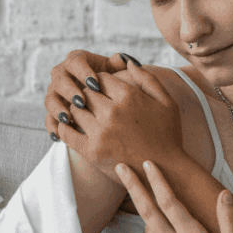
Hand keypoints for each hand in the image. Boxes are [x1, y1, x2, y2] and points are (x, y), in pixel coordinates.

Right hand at [44, 50, 136, 138]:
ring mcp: (56, 93)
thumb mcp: (118, 74)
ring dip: (57, 108)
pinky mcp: (54, 111)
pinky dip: (52, 127)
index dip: (83, 72)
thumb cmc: (114, 84)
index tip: (95, 84)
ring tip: (68, 118)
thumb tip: (122, 60)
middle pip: (59, 79)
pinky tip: (58, 136)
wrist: (109, 102)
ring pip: (50, 99)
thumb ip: (119, 66)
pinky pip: (48, 118)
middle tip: (81, 102)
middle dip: (69, 90)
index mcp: (77, 61)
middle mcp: (62, 75)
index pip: (75, 61)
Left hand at [57, 61, 183, 181]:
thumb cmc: (167, 135)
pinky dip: (64, 127)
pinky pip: (67, 132)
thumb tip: (126, 61)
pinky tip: (70, 127)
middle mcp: (112, 112)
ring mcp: (100, 132)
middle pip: (84, 93)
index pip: (98, 78)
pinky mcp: (92, 151)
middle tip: (87, 100)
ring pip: (74, 111)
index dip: (97, 82)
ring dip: (75, 111)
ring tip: (81, 114)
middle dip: (85, 95)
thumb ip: (147, 78)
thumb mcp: (166, 102)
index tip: (99, 89)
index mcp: (129, 96)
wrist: (165, 171)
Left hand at [115, 161, 232, 232]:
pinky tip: (149, 230)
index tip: (148, 164)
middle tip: (121, 166)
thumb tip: (224, 194)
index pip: (170, 202)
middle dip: (133, 186)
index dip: (158, 181)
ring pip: (145, 228)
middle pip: (148, 210)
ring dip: (139, 208)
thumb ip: (228, 221)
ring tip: (136, 192)